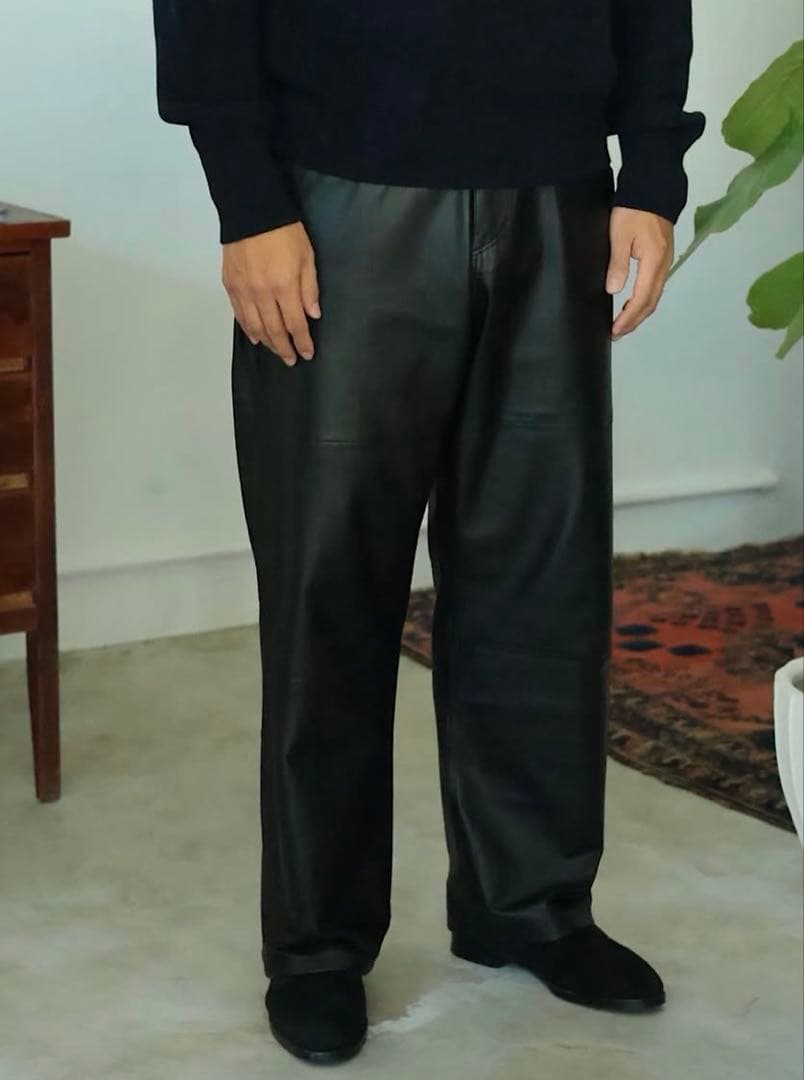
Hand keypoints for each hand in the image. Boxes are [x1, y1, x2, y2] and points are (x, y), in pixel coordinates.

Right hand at [222, 221, 320, 365]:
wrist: (251, 210)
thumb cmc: (284, 231)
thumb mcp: (307, 257)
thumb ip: (309, 288)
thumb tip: (313, 315)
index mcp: (284, 286)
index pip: (295, 324)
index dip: (302, 342)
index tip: (308, 353)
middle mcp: (262, 293)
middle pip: (274, 330)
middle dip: (285, 348)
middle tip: (292, 360)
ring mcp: (244, 291)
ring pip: (255, 326)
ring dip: (267, 343)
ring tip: (276, 351)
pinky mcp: (230, 285)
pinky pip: (239, 314)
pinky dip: (248, 329)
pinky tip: (255, 337)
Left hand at [605, 208, 673, 339]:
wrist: (653, 187)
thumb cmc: (634, 209)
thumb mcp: (620, 235)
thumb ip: (618, 264)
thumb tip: (614, 290)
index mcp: (653, 262)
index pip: (642, 299)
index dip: (629, 318)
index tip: (615, 330)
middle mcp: (663, 265)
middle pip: (651, 302)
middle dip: (634, 321)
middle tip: (617, 333)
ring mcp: (665, 261)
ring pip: (654, 296)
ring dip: (639, 312)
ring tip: (623, 324)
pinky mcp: (662, 257)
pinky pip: (655, 286)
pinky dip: (644, 300)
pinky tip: (632, 303)